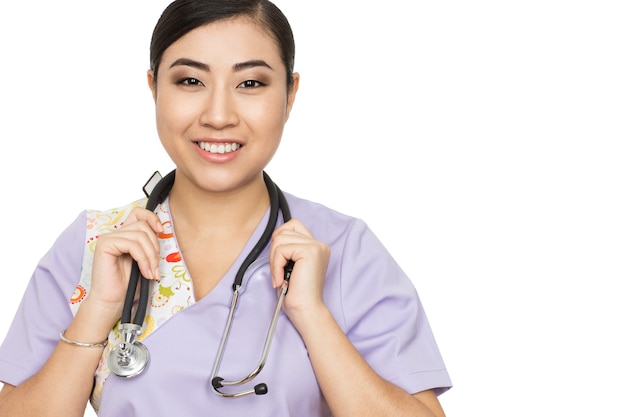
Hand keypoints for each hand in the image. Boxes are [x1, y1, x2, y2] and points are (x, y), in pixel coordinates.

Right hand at [85, 207, 162, 324]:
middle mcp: (115, 234)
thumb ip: (148, 244)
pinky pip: (132, 245)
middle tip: (156, 267)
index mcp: (124, 235)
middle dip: (155, 247)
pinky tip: (144, 272)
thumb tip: (162, 230)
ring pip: (140, 235)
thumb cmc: (129, 285)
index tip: (162, 231)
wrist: (113, 302)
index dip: (152, 218)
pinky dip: (143, 259)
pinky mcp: (105, 245)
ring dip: (151, 256)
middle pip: (143, 226)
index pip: (138, 213)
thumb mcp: (145, 260)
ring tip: (151, 273)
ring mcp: (108, 238)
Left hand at [269, 219, 329, 325]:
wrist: (305, 310)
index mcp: (316, 247)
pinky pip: (281, 250)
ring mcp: (316, 246)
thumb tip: (275, 237)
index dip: (280, 239)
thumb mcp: (290, 265)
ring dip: (274, 260)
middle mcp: (319, 244)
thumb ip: (287, 248)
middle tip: (278, 272)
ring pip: (280, 239)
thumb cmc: (297, 294)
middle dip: (274, 251)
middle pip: (284, 230)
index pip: (293, 225)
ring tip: (280, 276)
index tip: (278, 260)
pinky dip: (276, 266)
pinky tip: (281, 280)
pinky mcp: (310, 251)